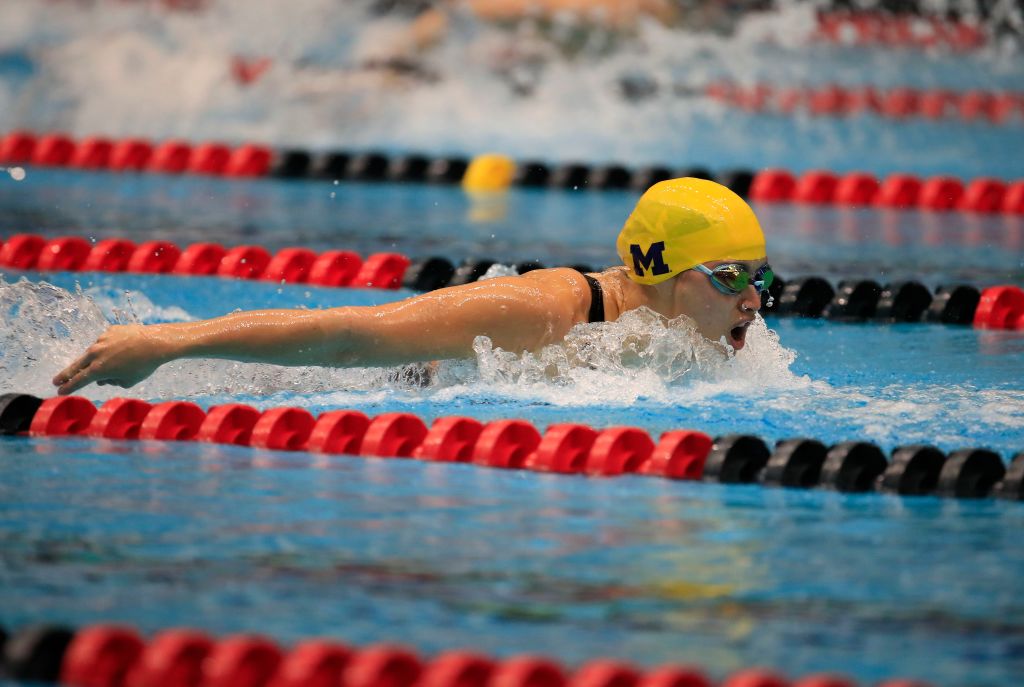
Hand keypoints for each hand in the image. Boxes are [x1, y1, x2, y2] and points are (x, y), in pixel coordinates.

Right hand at [52, 324, 171, 394]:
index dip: (69, 387)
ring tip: (111, 364)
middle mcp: (96, 353)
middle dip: (66, 375)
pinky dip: (110, 348)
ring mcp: (102, 340)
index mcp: (99, 369)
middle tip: (56, 381)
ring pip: (93, 353)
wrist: (155, 342)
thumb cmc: (143, 365)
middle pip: (77, 366)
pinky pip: (106, 342)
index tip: (60, 391)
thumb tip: (103, 378)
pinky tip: (123, 350)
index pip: (79, 380)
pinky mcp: (110, 331)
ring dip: (96, 360)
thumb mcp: (128, 381)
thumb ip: (111, 382)